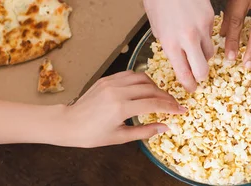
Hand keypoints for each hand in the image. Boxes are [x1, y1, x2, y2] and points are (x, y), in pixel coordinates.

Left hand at [60, 71, 185, 147]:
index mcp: (121, 108)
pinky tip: (145, 89)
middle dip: (166, 97)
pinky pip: (129, 75)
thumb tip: (166, 127)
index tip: (182, 110)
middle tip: (174, 105)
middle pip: (151, 89)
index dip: (171, 107)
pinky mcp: (107, 79)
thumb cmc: (92, 135)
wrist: (68, 123)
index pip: (154, 104)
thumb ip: (145, 131)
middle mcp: (117, 92)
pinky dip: (141, 80)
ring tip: (160, 96)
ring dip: (155, 86)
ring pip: (142, 78)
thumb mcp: (120, 137)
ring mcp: (111, 83)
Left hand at [144, 0, 214, 91]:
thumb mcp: (158, 31)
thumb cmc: (158, 4)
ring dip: (203, 54)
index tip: (191, 88)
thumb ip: (170, 49)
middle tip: (197, 73)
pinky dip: (204, 35)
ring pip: (209, 53)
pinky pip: (211, 35)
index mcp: (170, 44)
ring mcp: (202, 28)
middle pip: (202, 70)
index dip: (188, 85)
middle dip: (200, 75)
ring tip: (194, 45)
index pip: (184, 74)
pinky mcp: (211, 18)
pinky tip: (195, 26)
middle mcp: (188, 39)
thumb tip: (180, 63)